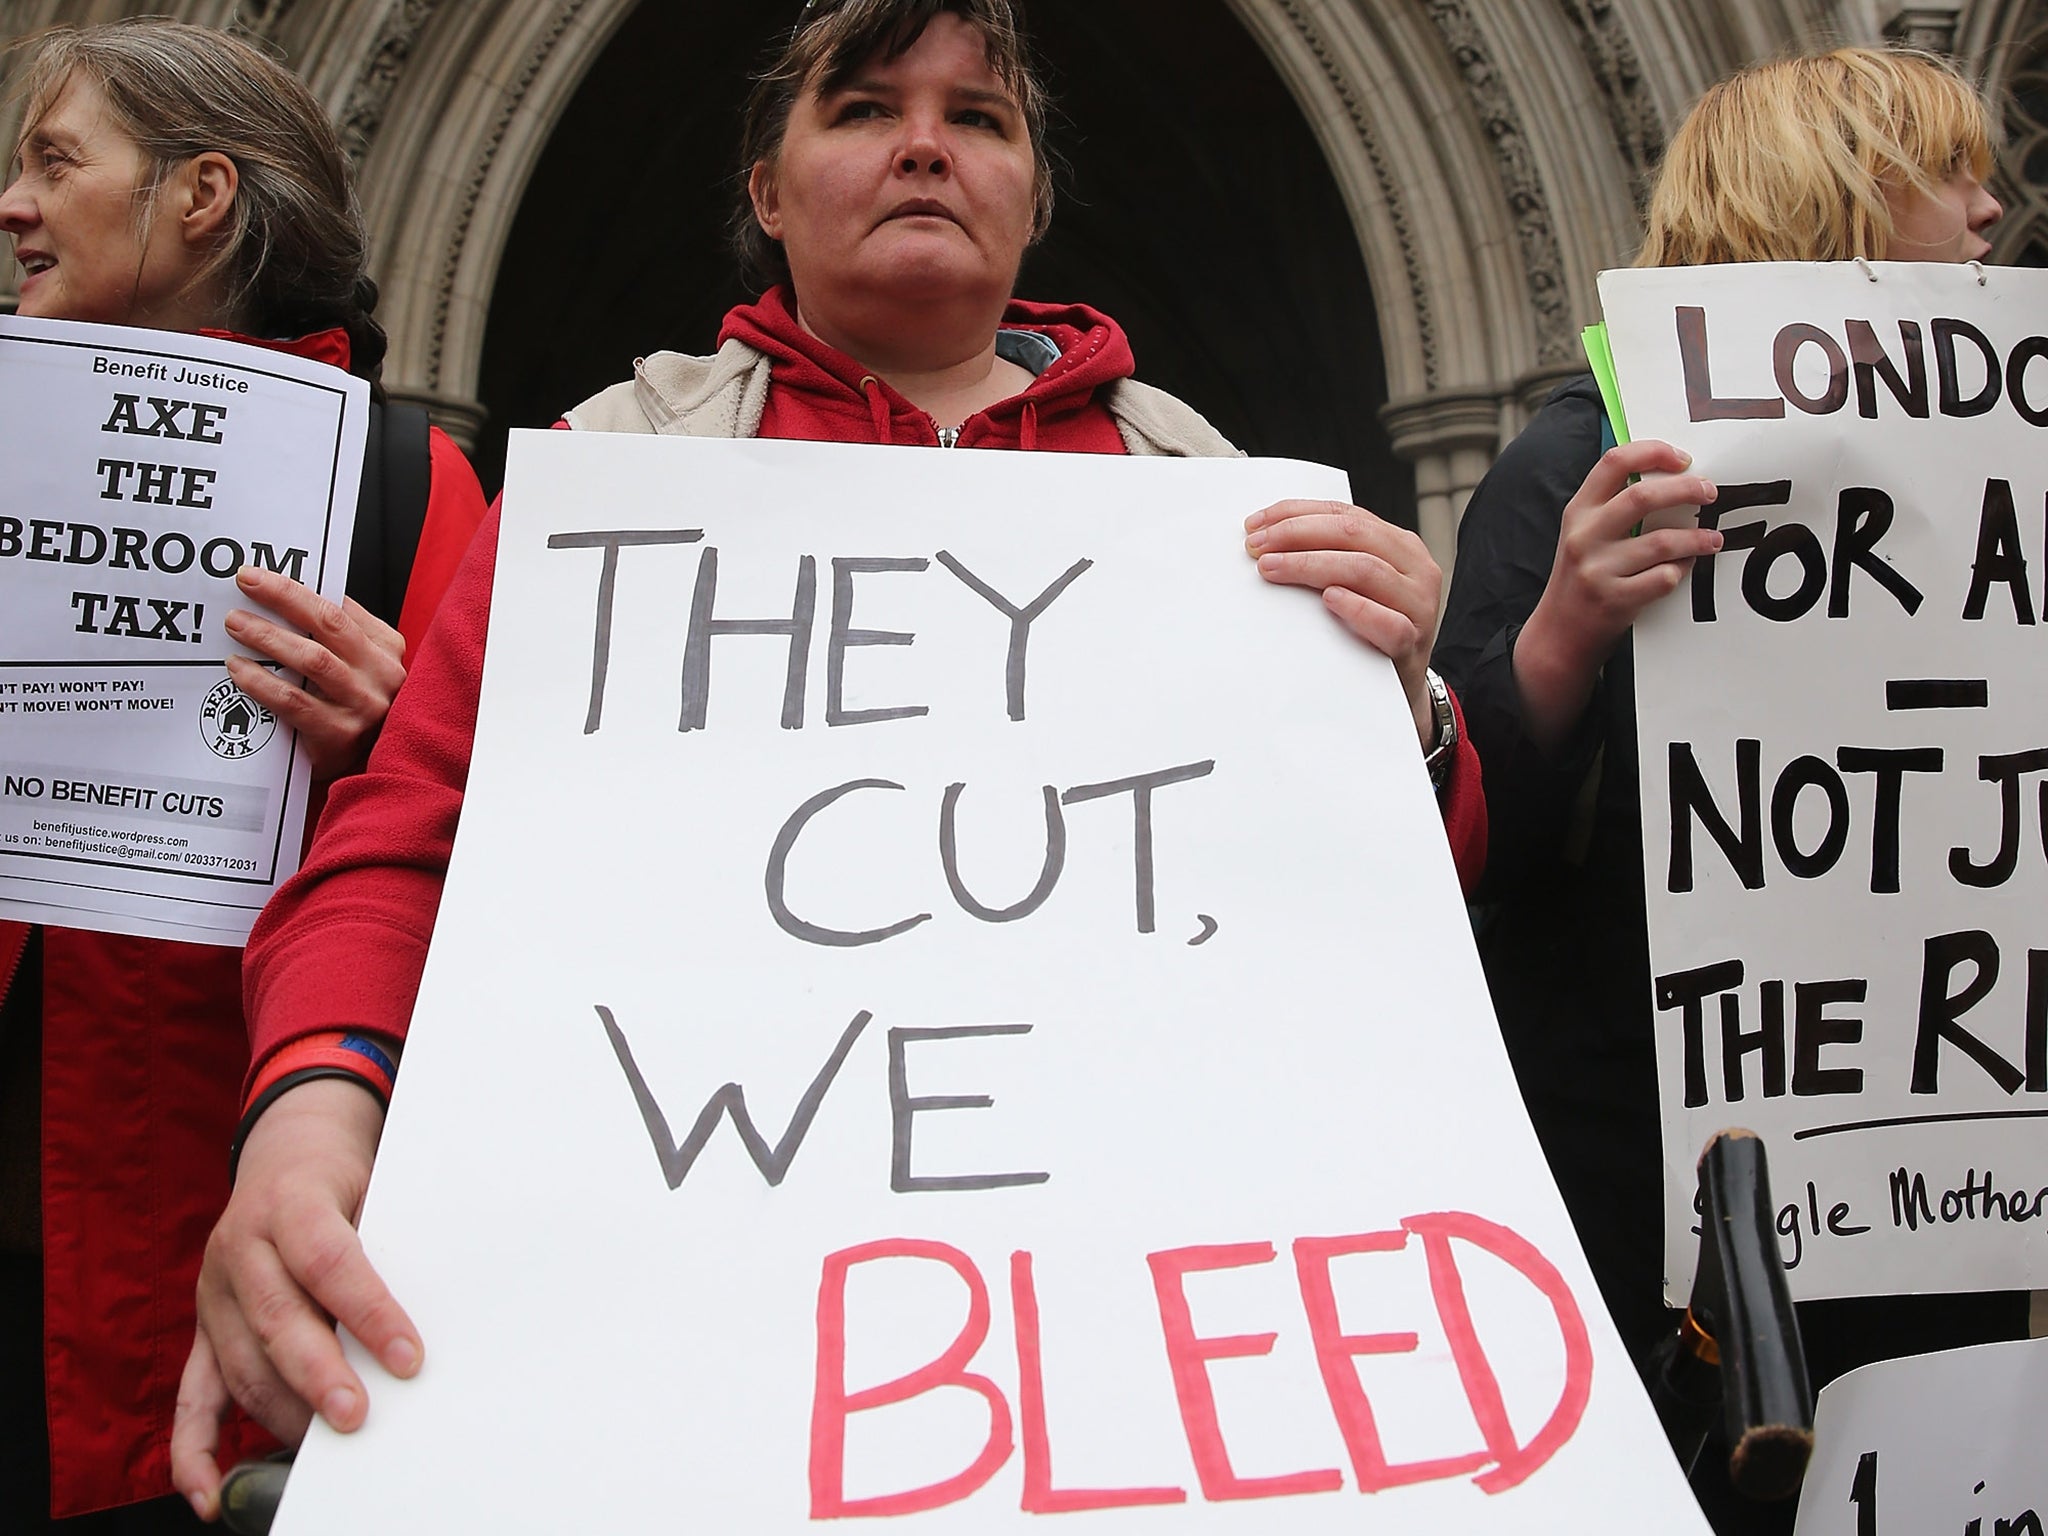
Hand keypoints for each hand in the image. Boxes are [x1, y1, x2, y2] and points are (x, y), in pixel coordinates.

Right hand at [171, 1079, 420, 1518]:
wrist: (287, 1149)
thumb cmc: (343, 1176)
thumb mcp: (371, 1184)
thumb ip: (386, 1240)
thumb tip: (438, 1304)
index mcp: (289, 1204)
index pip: (328, 1262)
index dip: (369, 1312)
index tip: (409, 1358)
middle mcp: (241, 1248)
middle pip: (277, 1320)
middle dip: (320, 1375)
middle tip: (357, 1415)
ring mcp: (214, 1291)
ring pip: (240, 1362)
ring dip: (282, 1409)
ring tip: (324, 1446)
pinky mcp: (203, 1327)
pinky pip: (190, 1395)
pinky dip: (195, 1450)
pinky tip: (209, 1492)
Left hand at [222, 567, 406, 783]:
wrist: (376, 766)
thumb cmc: (355, 708)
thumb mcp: (360, 666)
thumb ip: (337, 636)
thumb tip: (287, 596)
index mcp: (386, 649)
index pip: (340, 608)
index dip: (296, 588)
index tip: (259, 576)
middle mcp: (383, 675)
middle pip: (329, 625)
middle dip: (283, 598)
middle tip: (245, 584)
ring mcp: (364, 706)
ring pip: (312, 660)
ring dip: (268, 637)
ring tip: (235, 624)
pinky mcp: (340, 735)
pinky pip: (294, 702)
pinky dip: (262, 682)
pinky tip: (238, 670)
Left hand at [1247, 499, 1443, 749]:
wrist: (1400, 689)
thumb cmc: (1370, 630)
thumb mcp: (1356, 584)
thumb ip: (1329, 557)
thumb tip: (1265, 539)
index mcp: (1399, 545)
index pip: (1345, 514)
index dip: (1296, 514)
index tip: (1255, 524)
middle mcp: (1414, 567)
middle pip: (1353, 533)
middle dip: (1297, 534)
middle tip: (1257, 546)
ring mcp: (1418, 605)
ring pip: (1365, 569)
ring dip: (1312, 565)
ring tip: (1273, 568)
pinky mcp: (1414, 643)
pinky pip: (1389, 623)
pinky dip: (1357, 608)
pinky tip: (1329, 600)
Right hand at [1515, 440, 1720, 751]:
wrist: (1559, 632)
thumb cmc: (1581, 575)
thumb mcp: (1583, 532)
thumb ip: (1613, 504)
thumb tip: (1671, 476)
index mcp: (1578, 510)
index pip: (1614, 462)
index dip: (1653, 452)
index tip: (1683, 458)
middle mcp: (1583, 536)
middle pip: (1642, 496)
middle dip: (1686, 489)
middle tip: (1710, 493)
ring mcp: (1597, 569)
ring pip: (1661, 542)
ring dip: (1696, 538)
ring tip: (1713, 539)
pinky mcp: (1614, 600)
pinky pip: (1663, 579)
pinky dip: (1681, 571)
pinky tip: (1685, 568)